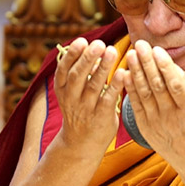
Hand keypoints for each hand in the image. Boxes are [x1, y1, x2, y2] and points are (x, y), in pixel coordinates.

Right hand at [53, 37, 123, 154]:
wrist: (81, 144)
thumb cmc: (80, 110)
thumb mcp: (72, 92)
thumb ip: (80, 72)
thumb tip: (91, 47)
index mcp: (62, 89)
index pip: (63, 70)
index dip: (72, 56)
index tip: (82, 41)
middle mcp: (71, 98)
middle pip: (77, 76)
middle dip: (88, 59)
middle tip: (99, 43)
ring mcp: (85, 109)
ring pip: (94, 86)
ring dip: (103, 68)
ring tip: (112, 51)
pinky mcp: (101, 117)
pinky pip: (108, 99)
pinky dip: (115, 85)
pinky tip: (123, 72)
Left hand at [119, 40, 184, 171]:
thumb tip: (176, 68)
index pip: (175, 84)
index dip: (165, 66)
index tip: (157, 50)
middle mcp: (172, 116)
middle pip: (156, 86)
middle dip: (147, 64)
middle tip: (139, 44)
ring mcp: (157, 123)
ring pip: (144, 94)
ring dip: (136, 73)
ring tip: (130, 54)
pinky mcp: (146, 128)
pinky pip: (136, 106)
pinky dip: (130, 90)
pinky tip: (125, 74)